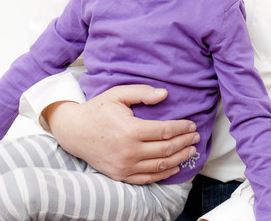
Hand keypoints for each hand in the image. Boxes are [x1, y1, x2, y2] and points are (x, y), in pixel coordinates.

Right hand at [43, 84, 199, 182]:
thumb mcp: (119, 94)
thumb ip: (142, 92)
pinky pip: (147, 178)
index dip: (182, 128)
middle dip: (185, 142)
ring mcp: (125, 166)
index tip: (192, 124)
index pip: (165, 131)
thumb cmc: (98, 109)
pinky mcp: (121, 175)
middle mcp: (129, 151)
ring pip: (160, 166)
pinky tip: (175, 167)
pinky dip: (164, 174)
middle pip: (166, 149)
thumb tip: (164, 94)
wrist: (75, 131)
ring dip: (179, 158)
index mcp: (131, 130)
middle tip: (196, 136)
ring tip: (191, 150)